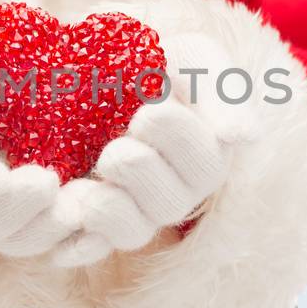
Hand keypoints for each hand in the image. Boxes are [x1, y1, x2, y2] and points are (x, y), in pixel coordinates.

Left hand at [50, 33, 249, 266]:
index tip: (152, 109)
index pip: (205, 164)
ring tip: (88, 186)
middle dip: (141, 172)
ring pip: (132, 232)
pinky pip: (88, 247)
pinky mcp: (91, 223)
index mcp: (205, 157)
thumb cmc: (157, 62)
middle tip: (116, 146)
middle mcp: (173, 192)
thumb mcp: (196, 59)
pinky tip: (63, 235)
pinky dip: (77, 245)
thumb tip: (243, 137)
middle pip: (168, 204)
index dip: (179, 141)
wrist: (96, 68)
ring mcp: (133, 211)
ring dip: (111, 211)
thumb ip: (224, 92)